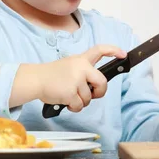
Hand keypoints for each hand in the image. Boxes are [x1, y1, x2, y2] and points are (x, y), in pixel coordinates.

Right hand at [10, 45, 125, 110]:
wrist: (36, 79)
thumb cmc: (52, 75)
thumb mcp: (70, 65)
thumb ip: (84, 72)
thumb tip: (95, 87)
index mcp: (81, 60)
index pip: (100, 50)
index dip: (113, 51)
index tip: (123, 54)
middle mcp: (81, 67)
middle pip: (102, 82)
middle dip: (99, 92)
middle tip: (92, 95)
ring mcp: (76, 80)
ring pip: (88, 98)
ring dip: (80, 101)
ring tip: (69, 95)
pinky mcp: (70, 92)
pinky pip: (79, 105)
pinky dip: (73, 107)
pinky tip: (65, 101)